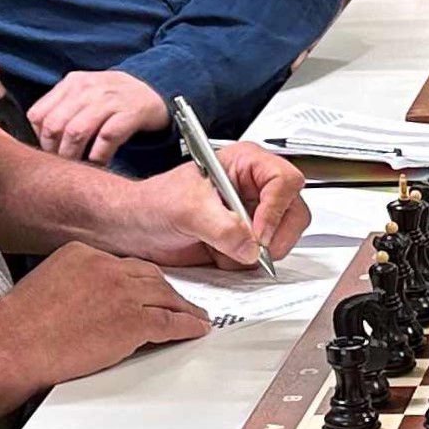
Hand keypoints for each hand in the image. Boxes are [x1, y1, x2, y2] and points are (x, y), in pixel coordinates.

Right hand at [0, 241, 209, 380]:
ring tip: (193, 316)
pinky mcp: (133, 322)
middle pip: (148, 275)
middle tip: (174, 301)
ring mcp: (122, 293)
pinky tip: (195, 329)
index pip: (121, 264)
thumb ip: (72, 284)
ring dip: (182, 307)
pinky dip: (188, 326)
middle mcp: (105, 266)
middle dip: (163, 290)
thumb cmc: (18, 326)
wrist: (13, 347)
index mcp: (80, 253)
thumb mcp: (45, 285)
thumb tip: (87, 301)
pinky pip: (171, 322)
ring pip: (165, 296)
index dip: (137, 280)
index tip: (143, 289)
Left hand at [27, 69, 167, 164]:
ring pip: (76, 132)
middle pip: (55, 125)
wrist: (155, 90)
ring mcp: (109, 100)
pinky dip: (99, 156)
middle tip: (62, 164)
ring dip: (74, 156)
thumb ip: (62, 108)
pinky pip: (106, 138)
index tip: (49, 152)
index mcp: (72, 83)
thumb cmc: (114, 99)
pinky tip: (100, 162)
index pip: (38, 114)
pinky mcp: (130, 113)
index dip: (39, 138)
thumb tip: (39, 138)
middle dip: (54, 151)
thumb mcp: (86, 94)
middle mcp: (88, 89)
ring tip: (79, 166)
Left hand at [103, 141, 308, 266]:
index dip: (276, 209)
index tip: (258, 233)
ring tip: (224, 249)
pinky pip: (263, 257)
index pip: (284, 180)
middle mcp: (253, 189)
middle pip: (294, 211)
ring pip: (282, 237)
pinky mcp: (245, 241)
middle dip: (275, 235)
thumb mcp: (187, 210)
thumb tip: (250, 247)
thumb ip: (222, 228)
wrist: (134, 227)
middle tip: (253, 250)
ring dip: (257, 252)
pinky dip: (246, 264)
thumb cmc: (153, 203)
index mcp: (243, 164)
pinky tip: (220, 256)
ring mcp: (251, 216)